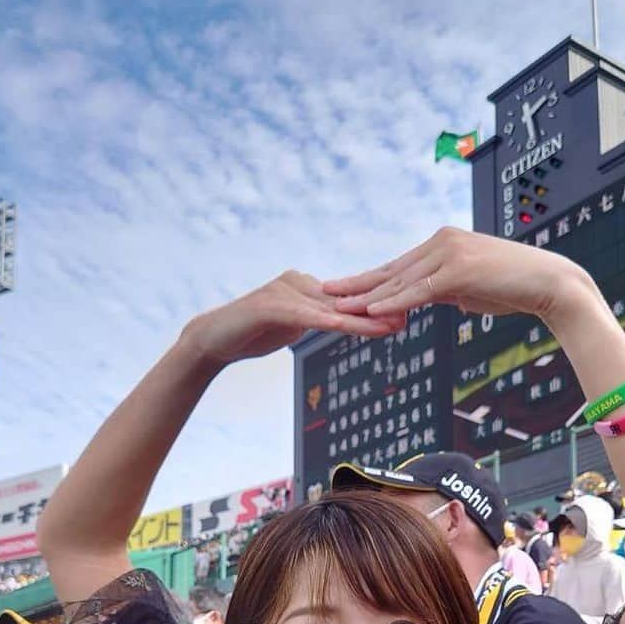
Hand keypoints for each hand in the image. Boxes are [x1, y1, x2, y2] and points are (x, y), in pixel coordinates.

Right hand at [182, 271, 403, 368]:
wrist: (211, 341)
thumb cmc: (249, 335)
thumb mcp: (290, 327)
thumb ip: (313, 320)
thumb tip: (336, 319)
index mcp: (304, 286)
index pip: (345, 298)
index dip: (374, 306)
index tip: (405, 311)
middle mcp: (297, 282)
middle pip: (345, 299)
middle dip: (378, 308)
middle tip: (412, 313)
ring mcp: (284, 291)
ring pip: (332, 308)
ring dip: (364, 318)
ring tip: (394, 325)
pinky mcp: (272, 306)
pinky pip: (309, 317)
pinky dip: (332, 323)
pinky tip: (353, 328)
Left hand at [323, 226, 592, 322]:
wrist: (548, 284)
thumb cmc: (512, 289)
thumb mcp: (467, 289)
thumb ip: (440, 291)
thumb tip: (421, 302)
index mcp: (441, 244)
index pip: (398, 266)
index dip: (368, 279)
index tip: (342, 288)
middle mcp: (441, 242)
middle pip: (391, 270)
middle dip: (356, 284)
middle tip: (324, 292)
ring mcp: (449, 253)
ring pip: (400, 282)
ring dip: (367, 298)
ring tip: (338, 307)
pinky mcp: (458, 270)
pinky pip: (418, 291)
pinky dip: (393, 303)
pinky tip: (370, 312)